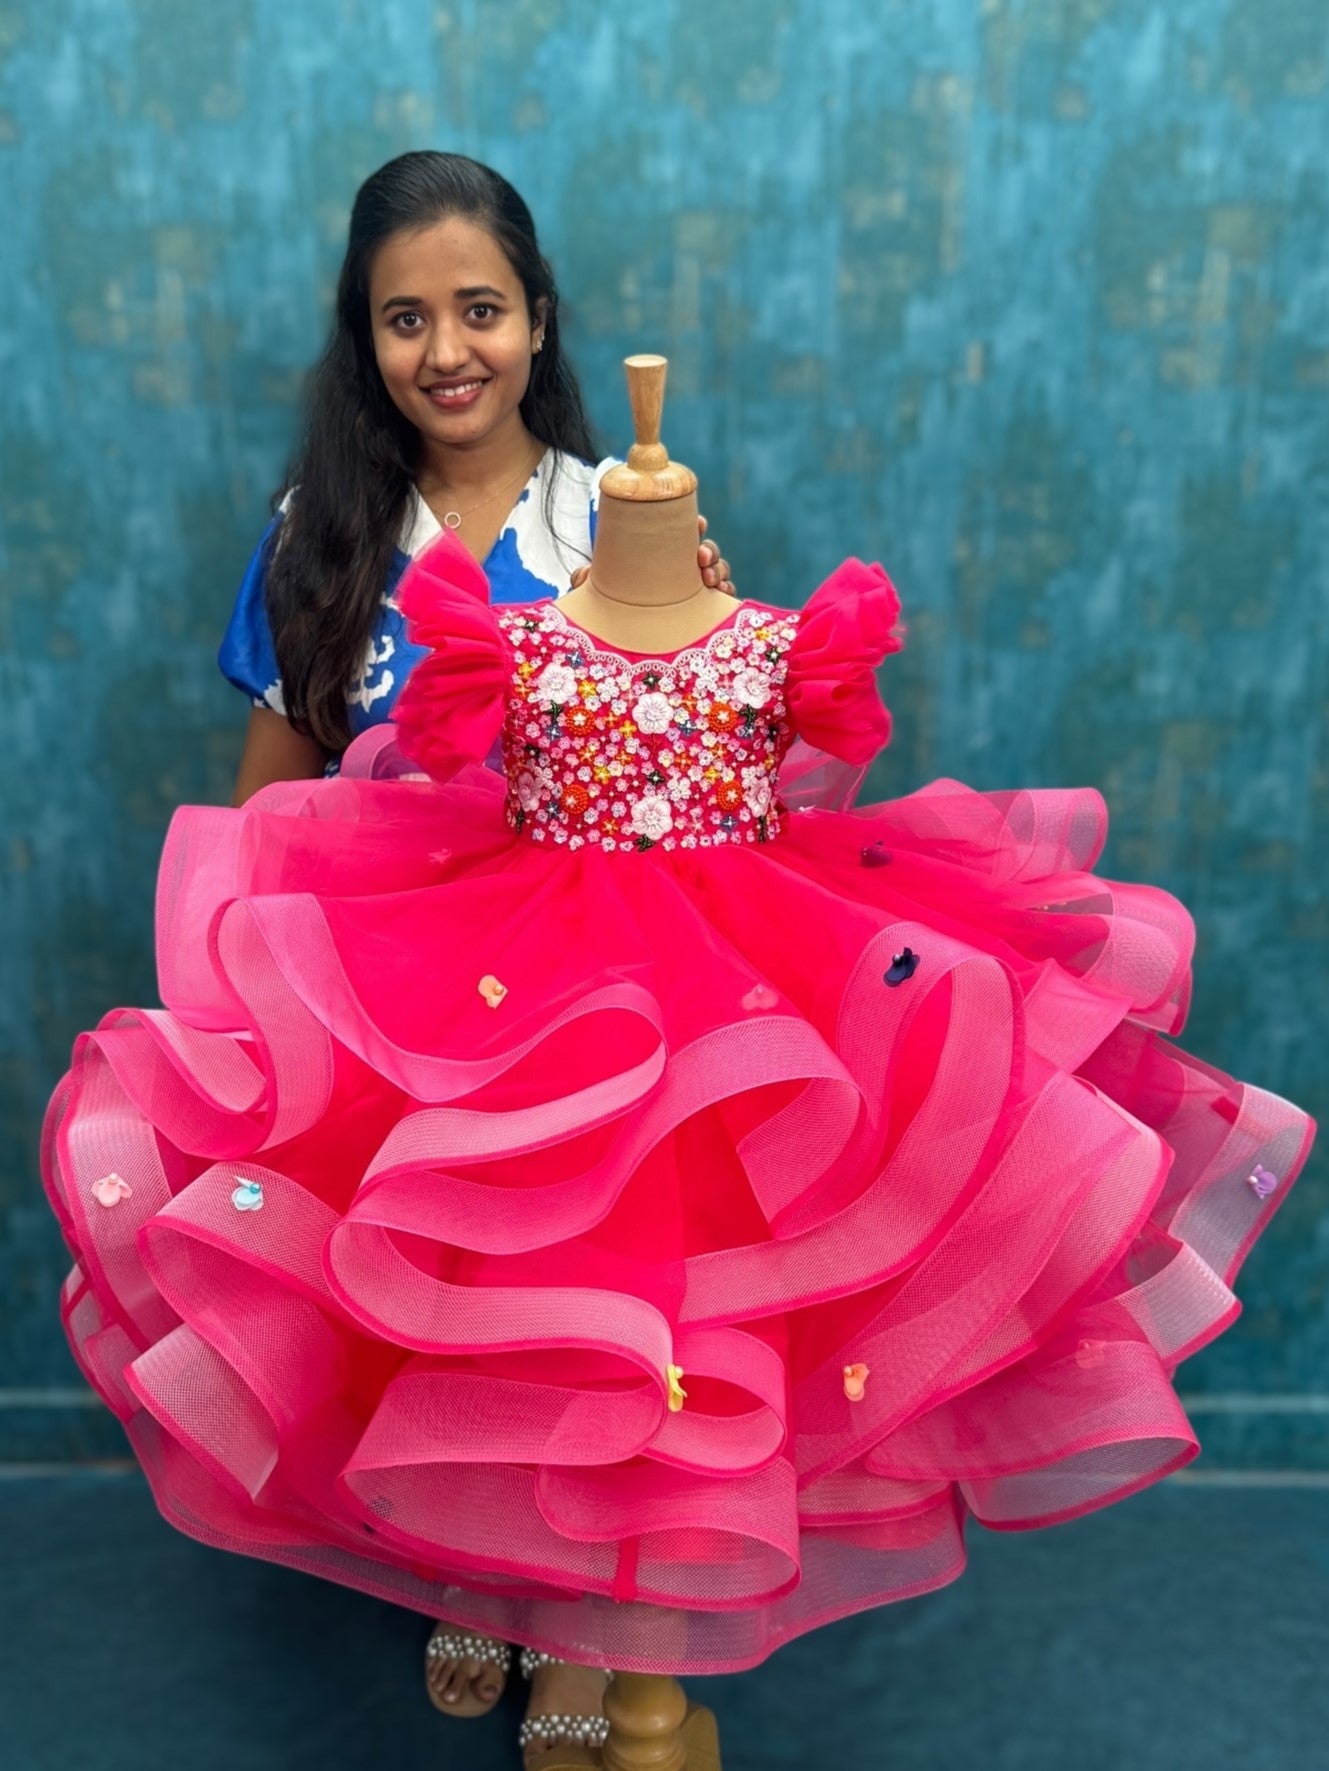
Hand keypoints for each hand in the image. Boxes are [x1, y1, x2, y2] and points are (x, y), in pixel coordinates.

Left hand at [568, 516, 736, 595]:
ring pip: (718, 569)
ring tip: (709, 579)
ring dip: (719, 569)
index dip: (694, 525)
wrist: (619, 638)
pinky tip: (721, 593)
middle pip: (705, 550)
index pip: (682, 533)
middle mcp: (681, 569)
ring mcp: (695, 588)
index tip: (697, 524)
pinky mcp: (704, 608)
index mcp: (660, 555)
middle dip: (708, 549)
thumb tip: (580, 576)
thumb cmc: (612, 605)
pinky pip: (723, 597)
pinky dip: (726, 591)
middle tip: (700, 557)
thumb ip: (587, 580)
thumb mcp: (598, 590)